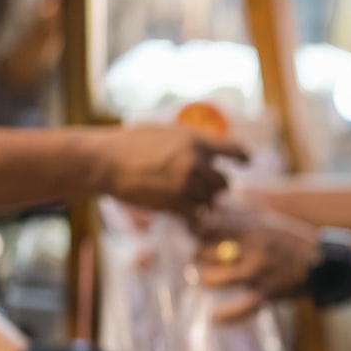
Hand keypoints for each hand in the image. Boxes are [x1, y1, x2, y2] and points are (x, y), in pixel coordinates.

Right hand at [97, 125, 247, 213]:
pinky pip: (196, 216)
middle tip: (204, 186)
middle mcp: (196, 163)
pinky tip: (188, 217)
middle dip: (216, 185)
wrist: (105, 162)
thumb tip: (210, 151)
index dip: (243, 157)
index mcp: (196, 141)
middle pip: (225, 183)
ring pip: (211, 201)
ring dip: (204, 202)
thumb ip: (190, 143)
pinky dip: (194, 218)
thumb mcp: (165, 132)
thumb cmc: (130, 143)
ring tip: (189, 198)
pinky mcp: (175, 204)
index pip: (234, 150)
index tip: (246, 162)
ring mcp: (186, 185)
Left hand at [195, 209, 319, 320]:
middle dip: (198, 254)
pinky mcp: (268, 294)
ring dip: (205, 278)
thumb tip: (219, 211)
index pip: (213, 228)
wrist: (324, 262)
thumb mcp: (271, 223)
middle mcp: (254, 250)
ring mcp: (260, 273)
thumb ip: (245, 219)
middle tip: (197, 255)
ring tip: (201, 277)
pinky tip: (212, 318)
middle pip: (209, 251)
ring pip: (219, 277)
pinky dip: (227, 315)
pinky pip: (243, 307)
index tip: (196, 233)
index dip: (199, 231)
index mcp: (254, 230)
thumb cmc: (295, 241)